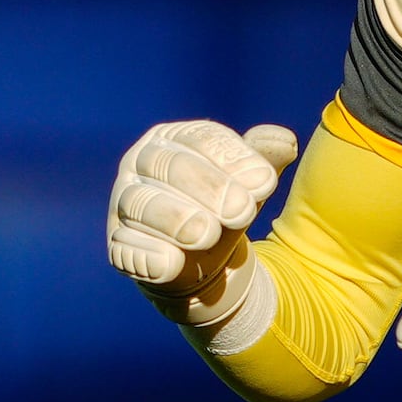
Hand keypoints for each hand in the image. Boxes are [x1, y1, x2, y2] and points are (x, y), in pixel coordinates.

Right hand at [107, 119, 295, 318]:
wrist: (202, 261)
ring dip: (175, 218)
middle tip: (243, 212)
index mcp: (173, 137)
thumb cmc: (223, 209)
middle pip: (170, 166)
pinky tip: (170, 264)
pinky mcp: (117, 245)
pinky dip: (147, 256)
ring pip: (141, 202)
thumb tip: (284, 142)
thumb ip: (264, 161)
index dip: (233, 159)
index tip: (266, 183)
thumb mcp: (248, 183)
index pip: (201, 139)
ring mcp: (124, 203)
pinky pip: (126, 247)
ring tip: (207, 234)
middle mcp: (141, 162)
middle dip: (210, 188)